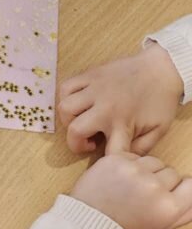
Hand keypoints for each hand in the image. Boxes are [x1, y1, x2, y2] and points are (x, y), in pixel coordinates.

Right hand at [59, 44, 182, 154]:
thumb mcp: (158, 129)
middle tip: (88, 140)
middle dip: (75, 142)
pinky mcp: (90, 75)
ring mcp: (95, 89)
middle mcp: (105, 107)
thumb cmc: (161, 100)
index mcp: (123, 123)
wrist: (163, 68)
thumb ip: (141, 148)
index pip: (108, 152)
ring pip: (65, 107)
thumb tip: (124, 158)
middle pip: (75, 130)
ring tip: (81, 119)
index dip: (106, 161)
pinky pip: (66, 87)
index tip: (108, 155)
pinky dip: (66, 97)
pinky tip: (78, 102)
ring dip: (68, 119)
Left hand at [71, 153, 191, 228]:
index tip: (169, 194)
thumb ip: (186, 211)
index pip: (191, 185)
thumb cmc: (128, 226)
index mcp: (169, 207)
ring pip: (155, 161)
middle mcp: (155, 186)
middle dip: (162, 181)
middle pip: (172, 172)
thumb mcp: (161, 226)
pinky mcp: (116, 159)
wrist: (89, 220)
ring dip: (148, 170)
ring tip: (132, 185)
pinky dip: (131, 164)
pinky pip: (135, 156)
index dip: (181, 189)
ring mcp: (134, 170)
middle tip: (144, 194)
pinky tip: (121, 178)